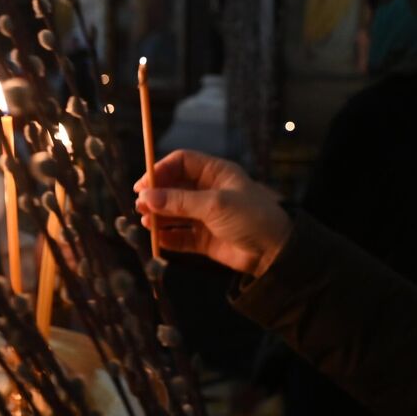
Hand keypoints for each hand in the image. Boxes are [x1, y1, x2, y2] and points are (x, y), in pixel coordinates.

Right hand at [134, 150, 291, 276]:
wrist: (275, 253)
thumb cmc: (251, 218)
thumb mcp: (215, 204)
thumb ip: (180, 202)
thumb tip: (146, 197)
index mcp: (216, 173)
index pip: (182, 163)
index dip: (161, 170)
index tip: (143, 185)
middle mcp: (209, 191)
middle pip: (174, 187)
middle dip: (156, 196)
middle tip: (141, 206)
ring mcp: (207, 215)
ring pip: (175, 213)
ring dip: (159, 217)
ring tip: (146, 223)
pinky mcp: (206, 238)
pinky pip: (181, 236)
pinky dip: (169, 237)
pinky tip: (159, 239)